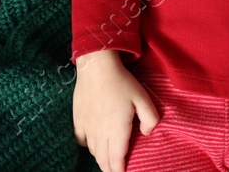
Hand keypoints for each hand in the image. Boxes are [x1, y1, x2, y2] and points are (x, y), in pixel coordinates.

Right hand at [73, 51, 159, 171]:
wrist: (97, 67)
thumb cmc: (122, 82)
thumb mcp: (143, 98)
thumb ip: (150, 118)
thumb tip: (147, 134)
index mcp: (117, 131)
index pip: (116, 159)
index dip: (120, 170)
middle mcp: (100, 133)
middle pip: (103, 159)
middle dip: (110, 167)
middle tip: (116, 168)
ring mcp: (87, 127)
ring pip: (93, 151)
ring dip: (101, 157)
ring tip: (108, 158)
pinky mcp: (78, 119)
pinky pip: (81, 140)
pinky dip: (88, 146)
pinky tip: (93, 143)